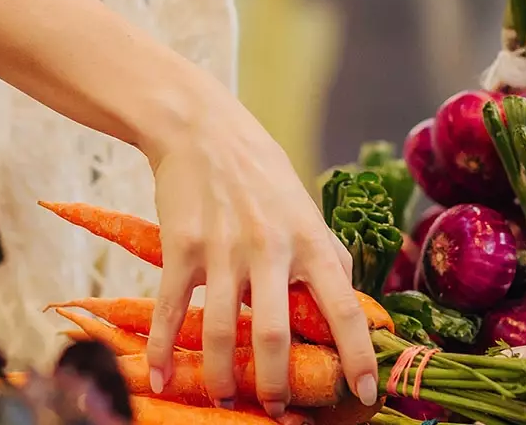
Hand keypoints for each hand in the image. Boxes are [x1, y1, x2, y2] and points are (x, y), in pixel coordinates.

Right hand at [139, 100, 378, 417]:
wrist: (198, 127)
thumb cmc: (258, 169)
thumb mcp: (304, 205)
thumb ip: (326, 251)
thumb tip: (352, 296)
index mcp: (309, 239)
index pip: (344, 307)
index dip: (357, 355)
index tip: (364, 391)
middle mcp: (270, 247)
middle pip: (276, 334)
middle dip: (276, 384)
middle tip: (277, 411)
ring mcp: (222, 249)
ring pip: (223, 331)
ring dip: (223, 376)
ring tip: (224, 400)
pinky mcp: (181, 248)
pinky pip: (172, 309)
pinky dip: (163, 349)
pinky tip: (161, 376)